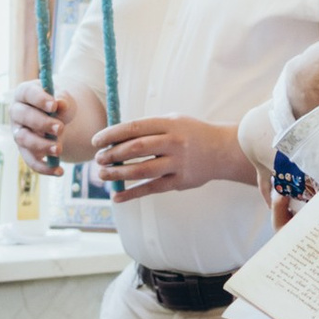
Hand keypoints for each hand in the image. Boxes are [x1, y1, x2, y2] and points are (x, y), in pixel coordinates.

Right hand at [12, 78, 86, 168]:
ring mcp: (18, 132)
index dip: (39, 99)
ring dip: (41, 145)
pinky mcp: (25, 150)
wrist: (58, 118)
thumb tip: (60, 104)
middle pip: (23, 116)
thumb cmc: (58, 104)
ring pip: (23, 139)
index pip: (27, 94)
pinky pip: (30, 161)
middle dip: (42, 123)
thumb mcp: (63, 98)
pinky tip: (60, 171)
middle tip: (60, 128)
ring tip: (59, 149)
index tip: (54, 105)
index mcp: (24, 93)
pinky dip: (44, 168)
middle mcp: (16, 112)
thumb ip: (62, 100)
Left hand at [91, 114, 250, 198]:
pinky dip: (133, 193)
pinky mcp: (180, 181)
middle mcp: (174, 142)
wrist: (223, 150)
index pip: (134, 128)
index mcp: (169, 124)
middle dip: (112, 154)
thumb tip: (114, 139)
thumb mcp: (173, 121)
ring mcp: (178, 163)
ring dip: (118, 174)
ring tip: (102, 175)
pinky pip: (152, 188)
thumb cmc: (191, 134)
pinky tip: (117, 196)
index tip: (96, 141)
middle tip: (98, 159)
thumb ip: (148, 129)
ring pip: (142, 170)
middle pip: (136, 149)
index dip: (111, 135)